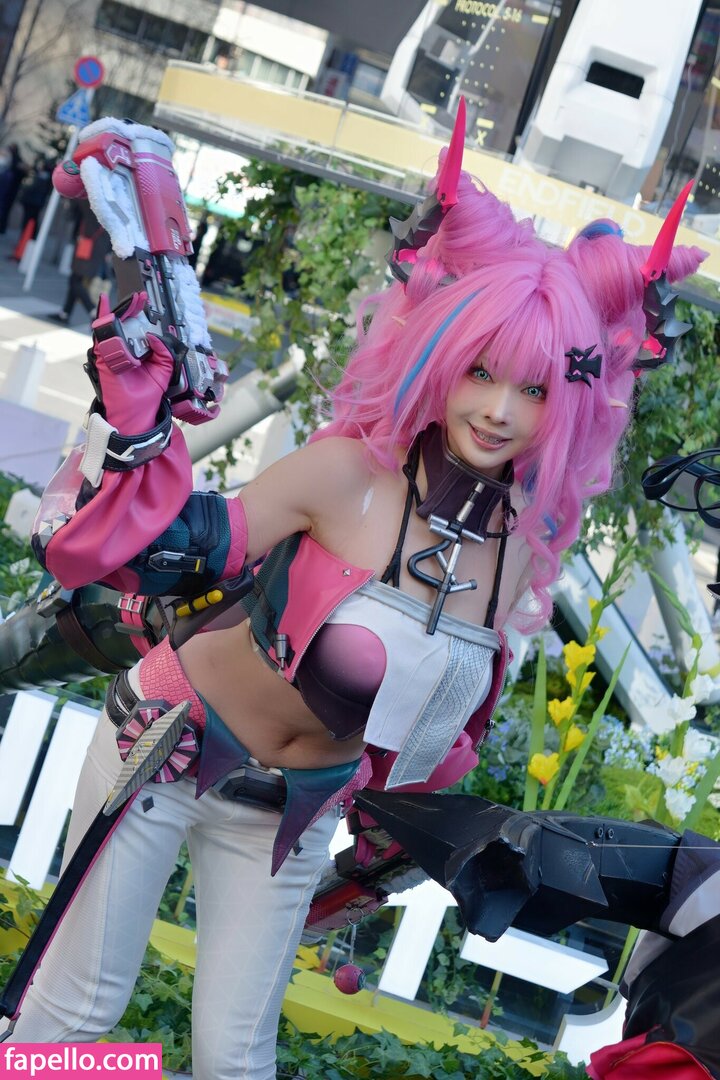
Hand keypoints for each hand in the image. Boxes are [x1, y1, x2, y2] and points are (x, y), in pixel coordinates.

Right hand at [90, 294, 175, 433]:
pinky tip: (106, 308)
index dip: (139, 314)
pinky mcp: (103, 359)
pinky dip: (103, 322)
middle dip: (130, 308)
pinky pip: (101, 337)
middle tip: (139, 297)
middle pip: (122, 325)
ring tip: (130, 300)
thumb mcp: (163, 370)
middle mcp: (122, 352)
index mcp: (136, 353)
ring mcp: (111, 354)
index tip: (145, 300)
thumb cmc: (147, 396)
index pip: (135, 329)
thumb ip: (163, 353)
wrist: (137, 415)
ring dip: (118, 311)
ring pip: (110, 327)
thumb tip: (155, 336)